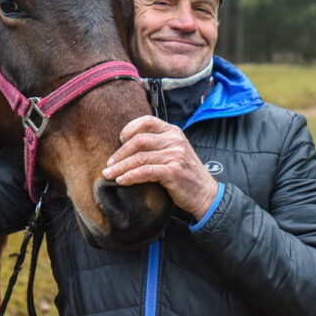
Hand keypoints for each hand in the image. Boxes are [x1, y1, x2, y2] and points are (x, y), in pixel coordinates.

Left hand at [102, 115, 217, 219]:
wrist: (206, 194)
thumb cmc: (186, 174)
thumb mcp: (175, 152)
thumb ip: (158, 144)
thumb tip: (127, 144)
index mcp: (173, 132)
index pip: (147, 121)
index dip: (129, 128)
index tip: (119, 140)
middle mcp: (175, 140)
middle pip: (139, 140)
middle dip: (120, 153)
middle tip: (109, 164)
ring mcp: (175, 155)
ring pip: (139, 158)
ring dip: (120, 167)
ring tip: (109, 174)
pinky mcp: (173, 172)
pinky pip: (145, 171)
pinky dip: (130, 176)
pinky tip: (122, 181)